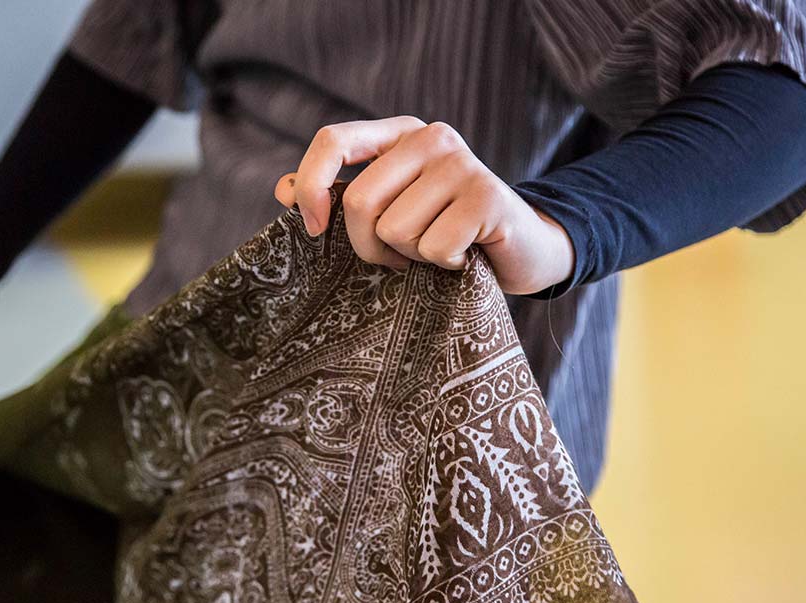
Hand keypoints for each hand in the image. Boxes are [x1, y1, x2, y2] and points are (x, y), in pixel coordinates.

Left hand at [273, 116, 574, 294]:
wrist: (522, 250)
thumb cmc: (446, 232)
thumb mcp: (390, 210)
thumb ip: (339, 197)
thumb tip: (283, 189)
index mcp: (400, 134)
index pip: (332, 140)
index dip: (311, 185)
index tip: (315, 229)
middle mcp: (431, 137)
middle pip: (359, 201)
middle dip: (370, 246)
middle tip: (401, 255)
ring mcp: (462, 162)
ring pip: (395, 230)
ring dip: (413, 257)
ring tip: (441, 248)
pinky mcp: (488, 195)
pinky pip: (433, 247)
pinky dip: (444, 265)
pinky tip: (465, 255)